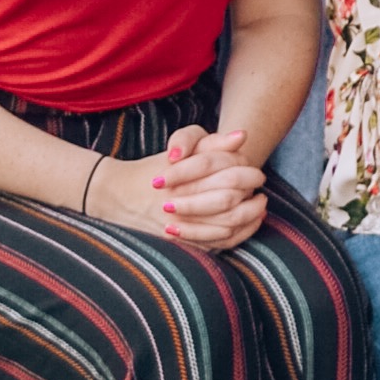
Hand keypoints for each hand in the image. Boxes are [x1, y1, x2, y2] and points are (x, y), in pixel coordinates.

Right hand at [92, 125, 266, 251]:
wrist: (118, 194)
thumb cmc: (154, 168)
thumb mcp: (181, 148)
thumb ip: (212, 142)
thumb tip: (242, 136)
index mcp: (184, 174)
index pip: (227, 173)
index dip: (248, 172)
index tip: (257, 172)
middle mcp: (182, 201)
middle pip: (229, 199)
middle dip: (251, 194)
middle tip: (262, 189)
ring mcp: (180, 224)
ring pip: (226, 224)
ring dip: (250, 215)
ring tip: (260, 206)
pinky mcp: (181, 241)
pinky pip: (217, 243)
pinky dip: (239, 235)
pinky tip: (248, 225)